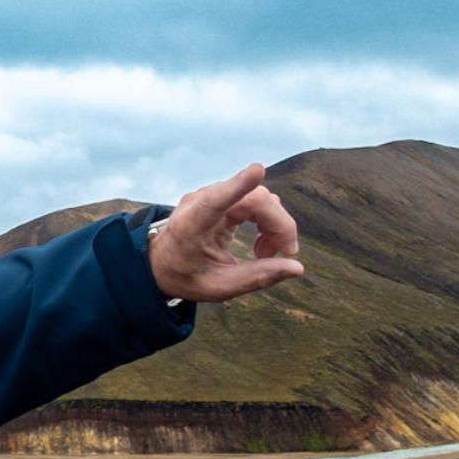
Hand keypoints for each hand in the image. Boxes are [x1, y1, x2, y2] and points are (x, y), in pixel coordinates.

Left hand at [149, 163, 304, 301]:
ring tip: (267, 255)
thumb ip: (256, 278)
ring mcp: (212, 195)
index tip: (258, 170)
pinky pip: (256, 200)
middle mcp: (200, 202)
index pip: (215, 200)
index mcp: (191, 226)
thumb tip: (297, 269)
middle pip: (255, 199)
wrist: (161, 262)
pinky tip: (263, 245)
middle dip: (279, 225)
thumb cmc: (186, 276)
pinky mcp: (223, 195)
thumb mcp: (219, 287)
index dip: (239, 185)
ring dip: (274, 224)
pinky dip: (268, 221)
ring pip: (260, 197)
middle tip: (285, 254)